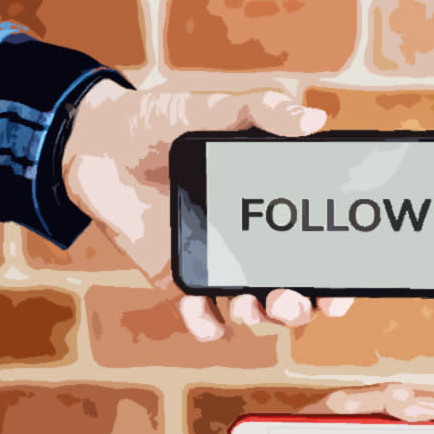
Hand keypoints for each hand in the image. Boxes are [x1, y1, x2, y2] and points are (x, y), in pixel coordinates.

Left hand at [62, 80, 352, 339]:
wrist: (91, 141)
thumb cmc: (157, 121)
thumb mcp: (213, 108)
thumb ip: (263, 111)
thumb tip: (314, 121)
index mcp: (273, 201)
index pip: (319, 246)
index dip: (338, 276)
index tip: (342, 289)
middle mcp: (252, 237)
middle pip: (295, 290)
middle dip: (302, 308)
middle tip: (292, 300)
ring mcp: (217, 259)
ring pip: (254, 306)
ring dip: (261, 316)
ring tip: (250, 304)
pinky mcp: (178, 273)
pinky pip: (200, 314)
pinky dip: (207, 325)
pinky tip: (206, 315)